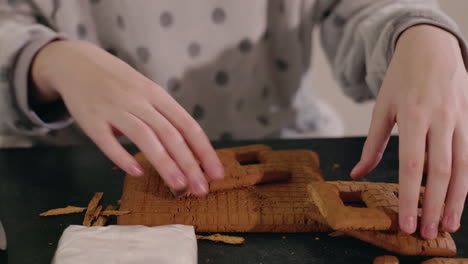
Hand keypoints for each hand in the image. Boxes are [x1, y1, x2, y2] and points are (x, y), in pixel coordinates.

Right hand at [31, 40, 223, 195]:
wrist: (76, 62)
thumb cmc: (119, 82)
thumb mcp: (146, 90)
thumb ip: (164, 116)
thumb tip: (187, 149)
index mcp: (157, 94)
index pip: (187, 125)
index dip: (204, 150)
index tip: (217, 173)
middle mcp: (139, 100)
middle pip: (170, 134)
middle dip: (189, 163)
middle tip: (202, 189)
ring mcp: (114, 109)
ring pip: (144, 137)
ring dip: (164, 163)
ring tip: (179, 186)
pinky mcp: (91, 120)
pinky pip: (108, 141)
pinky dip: (123, 157)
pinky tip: (137, 172)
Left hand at [350, 25, 467, 238]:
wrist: (431, 47)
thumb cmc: (401, 80)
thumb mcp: (381, 108)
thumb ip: (372, 144)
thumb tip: (357, 173)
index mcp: (413, 116)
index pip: (412, 166)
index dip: (410, 197)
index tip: (406, 222)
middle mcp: (440, 120)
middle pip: (441, 171)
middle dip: (436, 206)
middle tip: (429, 233)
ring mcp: (459, 119)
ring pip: (463, 167)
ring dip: (458, 200)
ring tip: (449, 225)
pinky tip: (461, 200)